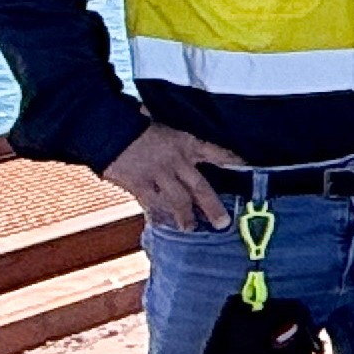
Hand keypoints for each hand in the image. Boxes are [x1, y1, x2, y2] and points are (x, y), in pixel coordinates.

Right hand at [102, 124, 243, 230]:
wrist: (108, 128)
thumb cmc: (135, 125)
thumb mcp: (163, 127)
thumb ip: (177, 144)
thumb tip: (185, 153)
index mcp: (184, 143)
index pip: (214, 152)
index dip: (230, 160)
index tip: (245, 167)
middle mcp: (176, 161)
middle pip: (200, 187)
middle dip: (212, 206)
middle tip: (222, 222)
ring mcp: (158, 174)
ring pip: (178, 200)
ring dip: (186, 216)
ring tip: (191, 228)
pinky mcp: (140, 183)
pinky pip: (152, 203)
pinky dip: (158, 214)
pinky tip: (162, 224)